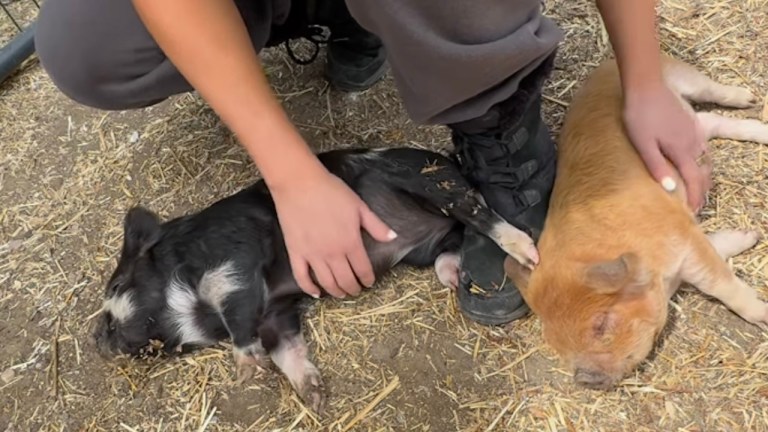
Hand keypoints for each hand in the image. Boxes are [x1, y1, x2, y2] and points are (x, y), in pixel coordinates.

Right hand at [271, 166, 396, 298]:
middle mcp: (333, 253)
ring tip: (341, 293)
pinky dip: (309, 288)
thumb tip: (393, 238)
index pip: (362, 269)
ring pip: (327, 282)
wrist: (299, 184)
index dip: (368, 279)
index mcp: (350, 242)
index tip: (369, 283)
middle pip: (346, 280)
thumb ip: (376, 226)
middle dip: (353, 288)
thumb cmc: (331, 192)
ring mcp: (312, 255)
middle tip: (356, 290)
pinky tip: (316, 293)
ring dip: (336, 291)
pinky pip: (302, 277)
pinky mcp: (295, 253)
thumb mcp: (359, 206)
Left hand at [623, 83, 711, 211]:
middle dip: (700, 191)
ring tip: (693, 190)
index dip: (693, 198)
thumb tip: (669, 189)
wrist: (645, 85)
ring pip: (703, 160)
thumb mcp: (643, 143)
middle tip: (694, 206)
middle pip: (702, 172)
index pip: (693, 180)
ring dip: (700, 176)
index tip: (691, 213)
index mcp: (681, 150)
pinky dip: (698, 161)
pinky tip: (690, 164)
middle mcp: (692, 142)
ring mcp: (693, 131)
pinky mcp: (689, 123)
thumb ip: (656, 166)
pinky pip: (700, 147)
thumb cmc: (639, 115)